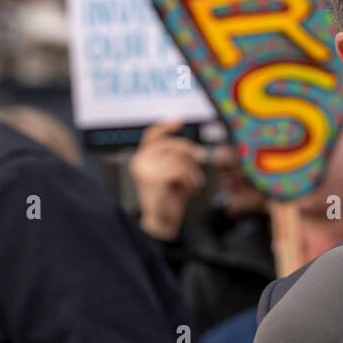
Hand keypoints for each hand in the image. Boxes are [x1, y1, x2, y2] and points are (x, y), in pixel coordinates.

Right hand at [129, 120, 205, 240]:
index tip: (179, 121)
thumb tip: (193, 148)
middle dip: (190, 151)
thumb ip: (177, 158)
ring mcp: (145, 169)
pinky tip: (188, 190)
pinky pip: (180, 170)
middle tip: (202, 158)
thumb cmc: (169, 198)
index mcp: (142, 158)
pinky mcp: (153, 178)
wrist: (162, 222)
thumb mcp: (174, 173)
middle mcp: (139, 161)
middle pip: (172, 144)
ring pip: (179, 159)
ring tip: (191, 185)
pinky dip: (189, 180)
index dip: (165, 127)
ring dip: (192, 172)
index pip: (151, 135)